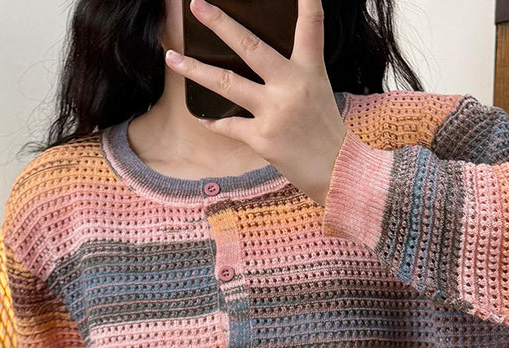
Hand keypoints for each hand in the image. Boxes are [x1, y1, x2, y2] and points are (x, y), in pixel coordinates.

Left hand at [165, 0, 347, 206]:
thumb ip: (293, 73)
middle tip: (197, 5)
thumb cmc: (325, 130)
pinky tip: (203, 117)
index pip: (311, 28)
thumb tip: (259, 60)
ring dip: (195, 70)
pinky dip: (214, 122)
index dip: (307, 3)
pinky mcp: (262, 137)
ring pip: (226, 83)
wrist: (336, 170)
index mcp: (309, 70)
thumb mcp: (318, 91)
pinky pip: (229, 125)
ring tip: (172, 58)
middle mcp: (290, 86)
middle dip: (220, 23)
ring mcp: (274, 111)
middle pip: (250, 46)